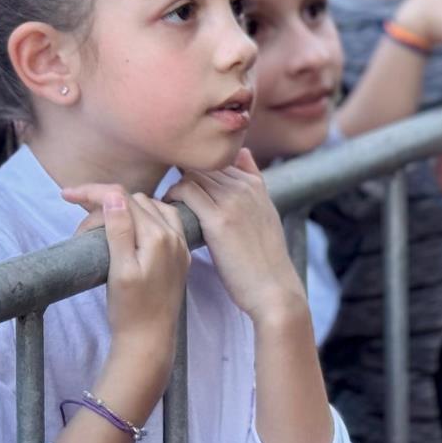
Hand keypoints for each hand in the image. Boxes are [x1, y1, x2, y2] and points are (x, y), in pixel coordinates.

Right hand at [62, 184, 189, 383]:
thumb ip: (119, 230)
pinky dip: (142, 218)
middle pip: (134, 201)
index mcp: (158, 236)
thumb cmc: (130, 310)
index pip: (123, 198)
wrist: (149, 342)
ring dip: (124, 209)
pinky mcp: (179, 255)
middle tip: (81, 230)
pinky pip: (162, 221)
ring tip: (100, 228)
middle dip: (105, 206)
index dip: (92, 193)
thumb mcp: (119, 270)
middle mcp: (174, 235)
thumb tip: (113, 195)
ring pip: (149, 208)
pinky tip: (129, 229)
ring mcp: (179, 245)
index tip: (66, 195)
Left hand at [164, 150, 306, 326]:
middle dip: (183, 176)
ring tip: (167, 204)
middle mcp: (245, 188)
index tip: (185, 186)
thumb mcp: (265, 214)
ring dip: (176, 186)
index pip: (217, 161)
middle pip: (202, 166)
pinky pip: (187, 191)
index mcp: (255, 185)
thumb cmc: (264, 258)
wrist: (274, 290)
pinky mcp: (219, 220)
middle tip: (170, 194)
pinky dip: (172, 196)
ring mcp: (233, 202)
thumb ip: (254, 182)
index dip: (197, 172)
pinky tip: (169, 210)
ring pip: (192, 174)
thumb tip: (243, 152)